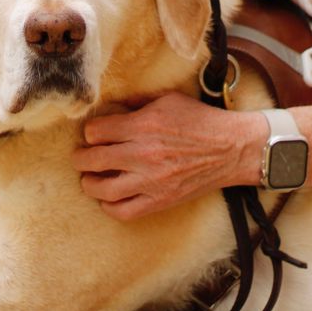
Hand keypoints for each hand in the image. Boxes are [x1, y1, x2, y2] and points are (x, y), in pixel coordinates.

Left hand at [71, 91, 255, 219]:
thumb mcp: (167, 99)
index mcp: (143, 125)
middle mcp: (143, 154)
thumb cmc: (200, 119)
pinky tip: (108, 199)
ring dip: (89, 184)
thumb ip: (136, 103)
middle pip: (93, 160)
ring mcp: (151, 181)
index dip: (90, 132)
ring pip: (103, 190)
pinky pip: (124, 211)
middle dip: (80, 158)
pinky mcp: (160, 200)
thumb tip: (111, 108)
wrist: (231, 148)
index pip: (96, 132)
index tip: (93, 134)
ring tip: (89, 179)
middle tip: (80, 157)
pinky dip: (109, 207)